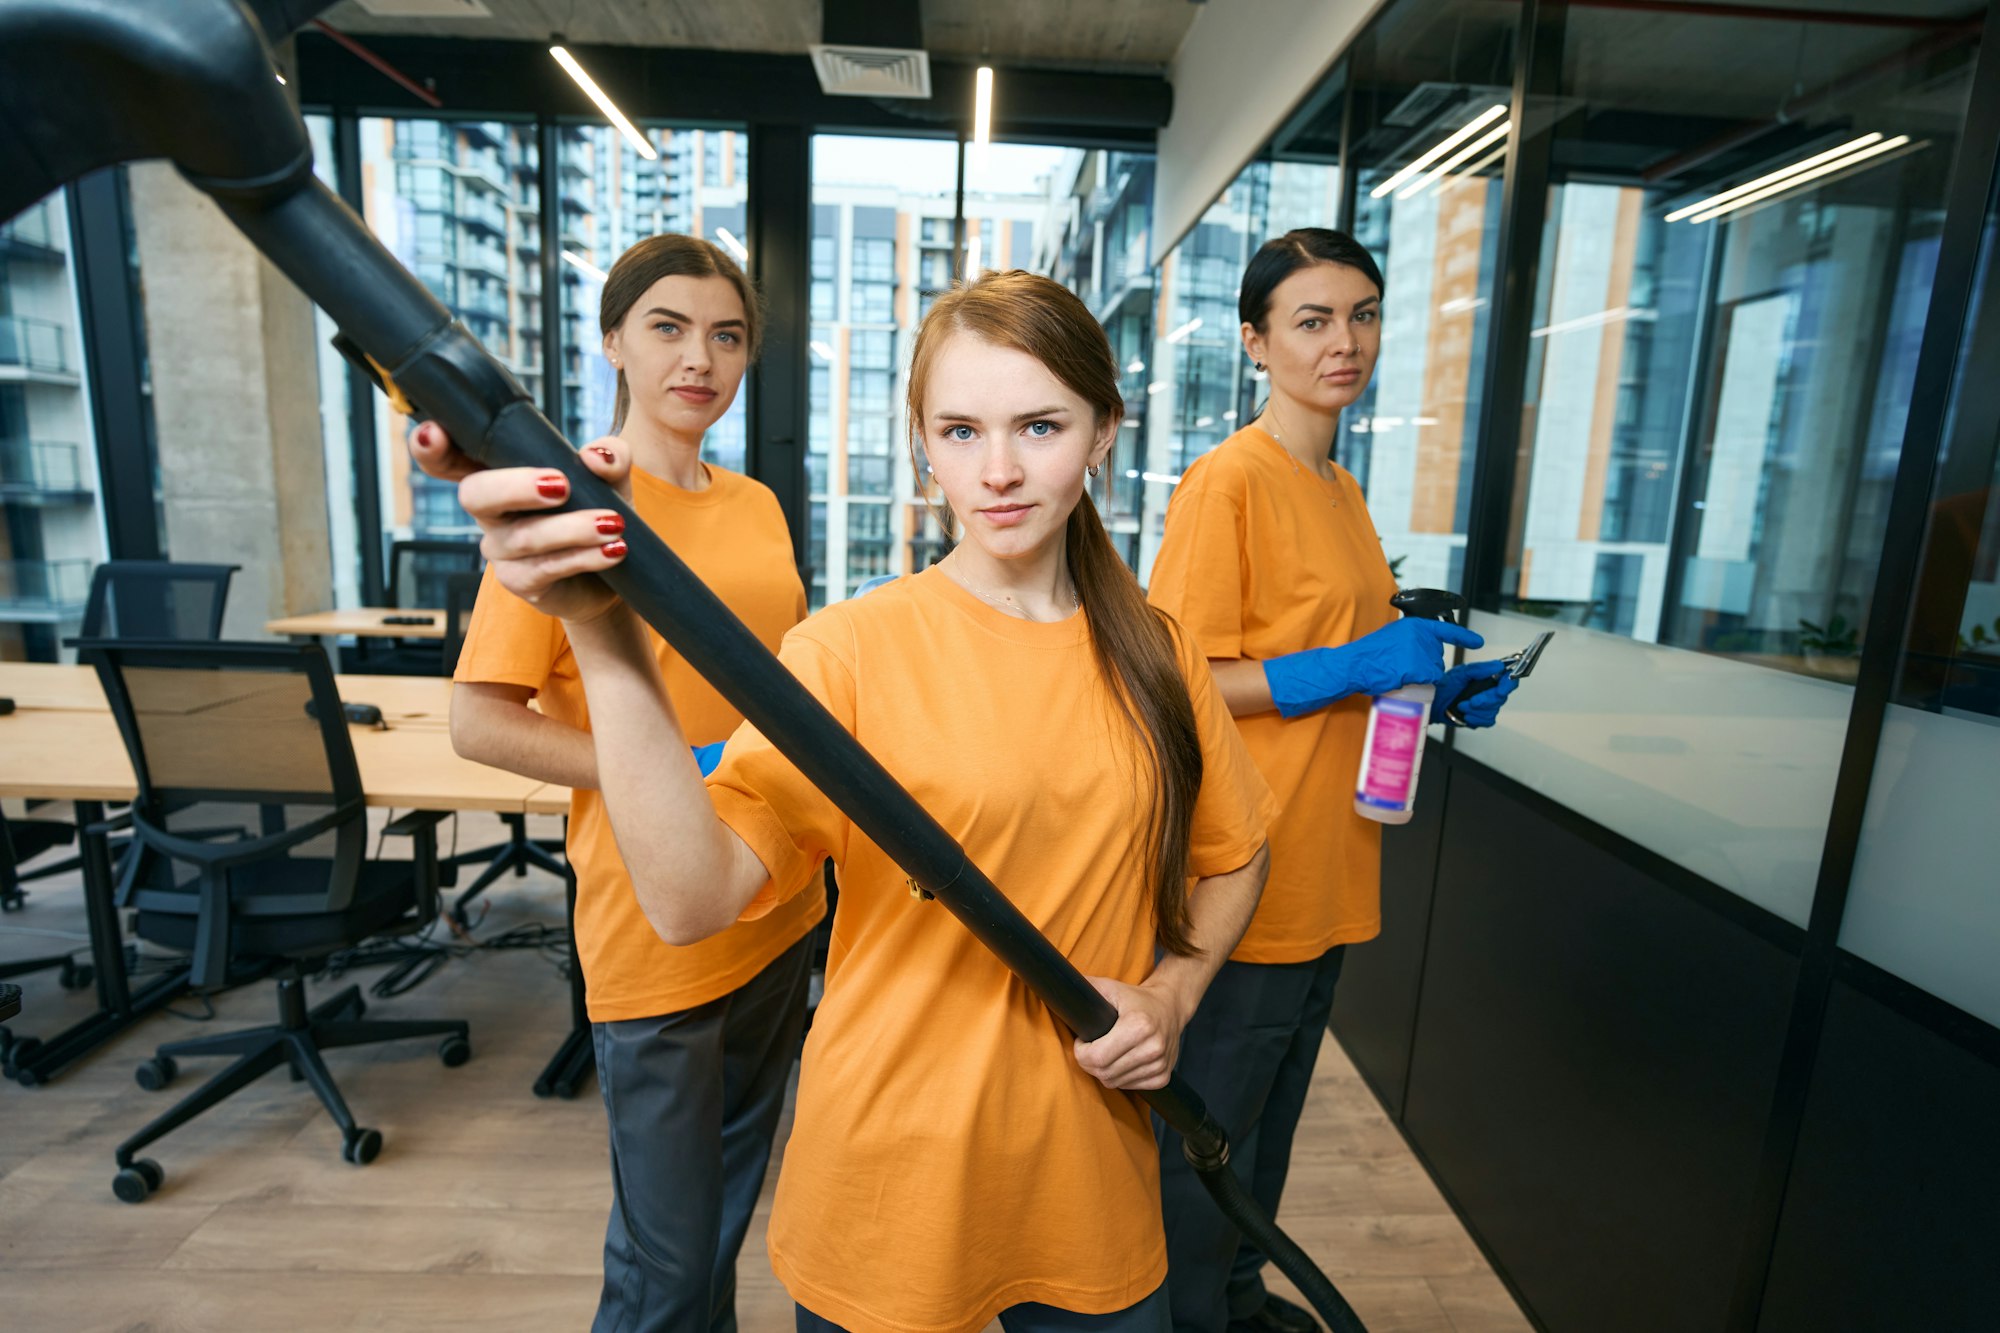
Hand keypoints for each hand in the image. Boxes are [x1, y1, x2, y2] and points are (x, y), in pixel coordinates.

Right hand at [407, 422, 633, 623]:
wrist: (614, 571)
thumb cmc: (597, 511)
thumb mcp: (610, 479)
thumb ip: (609, 458)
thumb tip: (594, 456)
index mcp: (499, 473)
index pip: (452, 458)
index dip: (432, 447)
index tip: (433, 432)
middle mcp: (489, 510)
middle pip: (475, 494)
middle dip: (514, 486)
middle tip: (561, 484)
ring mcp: (500, 548)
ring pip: (523, 536)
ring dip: (572, 528)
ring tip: (613, 523)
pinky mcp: (520, 582)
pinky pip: (546, 568)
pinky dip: (584, 556)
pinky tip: (613, 550)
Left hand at [1073, 976, 1184, 1091]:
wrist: (1171, 1007)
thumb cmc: (1136, 998)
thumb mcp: (1111, 987)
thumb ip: (1087, 987)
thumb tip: (1061, 988)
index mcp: (1139, 1025)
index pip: (1097, 1058)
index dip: (1081, 1052)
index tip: (1083, 1041)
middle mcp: (1153, 1047)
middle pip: (1104, 1072)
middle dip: (1089, 1063)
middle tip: (1090, 1048)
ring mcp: (1160, 1065)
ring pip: (1114, 1082)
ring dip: (1104, 1071)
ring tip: (1107, 1051)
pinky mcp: (1163, 1077)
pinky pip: (1129, 1086)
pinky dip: (1120, 1076)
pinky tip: (1122, 1059)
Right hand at [1262, 617, 1484, 717]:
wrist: (1353, 665)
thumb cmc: (1368, 656)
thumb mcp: (1392, 637)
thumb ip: (1410, 640)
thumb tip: (1424, 651)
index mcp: (1414, 625)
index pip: (1444, 630)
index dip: (1464, 637)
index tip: (1478, 642)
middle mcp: (1420, 635)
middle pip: (1437, 658)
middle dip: (1424, 667)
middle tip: (1399, 666)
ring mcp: (1419, 651)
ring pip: (1434, 672)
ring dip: (1420, 677)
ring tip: (1397, 672)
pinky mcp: (1416, 667)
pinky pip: (1427, 680)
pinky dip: (1416, 683)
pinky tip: (1400, 677)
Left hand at [1437, 660, 1517, 726]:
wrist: (1434, 702)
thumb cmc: (1447, 686)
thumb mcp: (1461, 673)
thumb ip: (1479, 669)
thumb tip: (1498, 665)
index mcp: (1488, 678)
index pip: (1508, 679)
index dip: (1508, 684)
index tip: (1500, 690)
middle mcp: (1490, 691)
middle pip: (1500, 698)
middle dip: (1485, 700)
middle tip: (1472, 700)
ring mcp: (1487, 705)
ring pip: (1493, 710)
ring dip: (1476, 709)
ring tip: (1462, 705)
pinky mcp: (1482, 717)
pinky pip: (1487, 720)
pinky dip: (1475, 718)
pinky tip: (1466, 713)